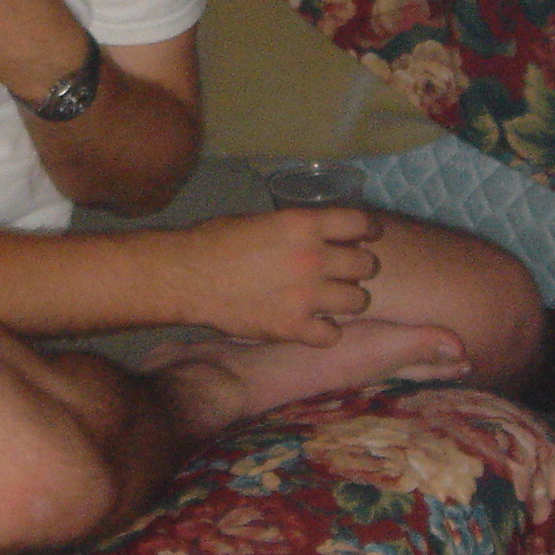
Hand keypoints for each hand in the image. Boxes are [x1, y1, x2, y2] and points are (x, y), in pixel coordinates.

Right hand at [166, 204, 387, 346]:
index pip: (360, 223)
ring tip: (333, 302)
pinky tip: (314, 327)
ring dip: (349, 300)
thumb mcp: (261, 219)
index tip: (367, 236)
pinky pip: (332, 335)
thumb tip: (315, 234)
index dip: (368, 230)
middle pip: (366, 264)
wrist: (186, 276)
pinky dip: (326, 332)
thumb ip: (295, 228)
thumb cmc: (215, 241)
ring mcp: (306, 295)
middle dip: (359, 267)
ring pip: (359, 301)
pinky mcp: (292, 327)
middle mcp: (313, 258)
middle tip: (345, 273)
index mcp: (304, 224)